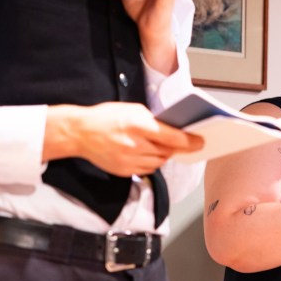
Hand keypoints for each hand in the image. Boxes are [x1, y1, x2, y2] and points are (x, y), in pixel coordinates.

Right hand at [44, 102, 203, 176]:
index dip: (189, 141)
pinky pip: (147, 170)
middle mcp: (135, 145)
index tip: (200, 142)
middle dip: (176, 147)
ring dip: (164, 155)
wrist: (80, 132)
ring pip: (159, 162)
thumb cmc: (107, 116)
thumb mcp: (132, 109)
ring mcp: (129, 160)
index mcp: (138, 125)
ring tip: (161, 147)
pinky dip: (152, 163)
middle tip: (182, 143)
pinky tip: (147, 154)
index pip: (172, 137)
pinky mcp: (124, 171)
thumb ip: (153, 120)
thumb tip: (172, 129)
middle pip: (167, 151)